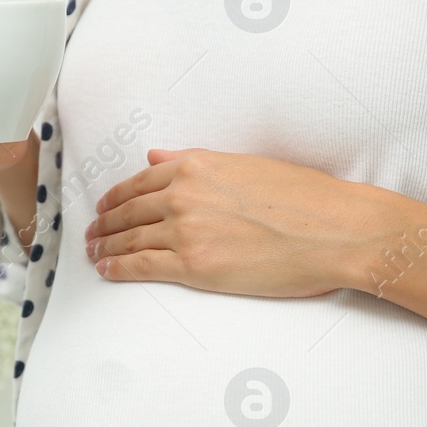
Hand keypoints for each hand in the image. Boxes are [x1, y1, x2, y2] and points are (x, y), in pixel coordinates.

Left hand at [83, 147, 381, 296]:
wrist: (334, 229)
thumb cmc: (305, 198)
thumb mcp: (245, 165)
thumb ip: (194, 161)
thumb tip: (156, 156)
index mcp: (196, 166)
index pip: (140, 181)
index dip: (117, 197)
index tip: (106, 206)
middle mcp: (183, 194)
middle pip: (129, 211)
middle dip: (105, 224)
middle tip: (92, 233)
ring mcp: (185, 230)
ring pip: (129, 239)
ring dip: (106, 247)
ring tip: (94, 253)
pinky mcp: (194, 266)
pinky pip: (141, 267)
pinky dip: (118, 269)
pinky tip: (107, 270)